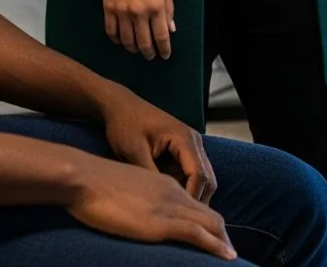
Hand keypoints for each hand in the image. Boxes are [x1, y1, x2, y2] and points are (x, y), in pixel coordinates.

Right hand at [66, 157, 233, 259]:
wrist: (83, 177)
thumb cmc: (92, 185)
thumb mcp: (121, 190)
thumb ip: (135, 201)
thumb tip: (136, 215)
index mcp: (163, 184)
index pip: (195, 204)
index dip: (208, 223)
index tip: (213, 237)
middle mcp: (172, 192)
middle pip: (210, 214)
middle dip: (222, 235)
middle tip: (227, 252)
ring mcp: (168, 207)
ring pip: (210, 224)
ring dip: (223, 242)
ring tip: (231, 257)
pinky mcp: (161, 223)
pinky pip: (198, 235)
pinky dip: (216, 246)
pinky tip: (227, 256)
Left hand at [98, 88, 217, 204]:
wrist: (119, 106)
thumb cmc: (125, 125)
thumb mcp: (133, 152)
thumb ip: (150, 175)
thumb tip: (162, 202)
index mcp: (184, 138)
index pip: (199, 175)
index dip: (192, 198)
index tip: (178, 216)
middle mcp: (193, 140)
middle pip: (207, 178)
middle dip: (196, 200)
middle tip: (178, 219)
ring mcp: (190, 144)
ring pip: (201, 177)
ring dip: (190, 193)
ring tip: (171, 210)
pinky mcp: (183, 149)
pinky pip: (190, 173)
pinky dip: (183, 186)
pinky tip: (167, 196)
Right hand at [102, 0, 174, 60]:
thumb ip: (169, 8)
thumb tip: (170, 28)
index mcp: (156, 6)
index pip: (161, 36)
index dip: (164, 49)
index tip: (165, 55)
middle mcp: (139, 12)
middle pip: (144, 43)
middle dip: (149, 53)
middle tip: (151, 56)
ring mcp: (122, 12)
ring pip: (127, 41)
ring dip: (133, 49)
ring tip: (137, 50)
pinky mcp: (108, 8)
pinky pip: (111, 31)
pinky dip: (116, 40)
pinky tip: (121, 41)